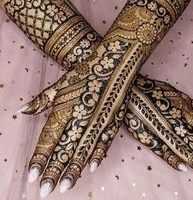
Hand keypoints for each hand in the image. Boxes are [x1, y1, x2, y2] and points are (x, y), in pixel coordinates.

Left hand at [24, 34, 142, 196]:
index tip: (32, 176)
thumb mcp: (61, 83)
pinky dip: (97, 156)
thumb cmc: (86, 72)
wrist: (114, 63)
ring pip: (83, 151)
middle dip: (54, 171)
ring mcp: (98, 121)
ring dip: (73, 170)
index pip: (49, 140)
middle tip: (45, 191)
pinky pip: (104, 142)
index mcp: (66, 110)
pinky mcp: (112, 120)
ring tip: (63, 187)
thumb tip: (20, 111)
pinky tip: (90, 169)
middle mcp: (81, 119)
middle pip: (65, 150)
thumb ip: (41, 100)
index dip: (40, 158)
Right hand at [124, 75, 192, 174]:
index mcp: (182, 110)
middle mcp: (174, 122)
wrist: (130, 91)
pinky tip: (184, 168)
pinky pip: (162, 152)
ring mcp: (161, 131)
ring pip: (182, 150)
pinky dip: (173, 160)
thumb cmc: (154, 90)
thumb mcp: (176, 92)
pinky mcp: (148, 137)